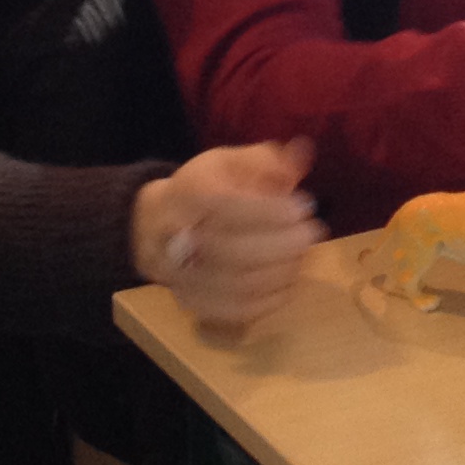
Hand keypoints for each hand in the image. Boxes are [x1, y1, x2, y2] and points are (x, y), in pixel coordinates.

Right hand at [130, 141, 322, 334]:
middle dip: (281, 244)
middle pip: (232, 251)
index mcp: (186, 196)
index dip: (269, 211)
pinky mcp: (193, 303)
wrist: (154, 224)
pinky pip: (236, 311)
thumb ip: (266, 160)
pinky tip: (289, 280)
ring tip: (304, 255)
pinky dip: (270, 299)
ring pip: (237, 286)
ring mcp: (182, 276)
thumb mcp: (228, 162)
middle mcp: (176, 239)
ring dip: (281, 272)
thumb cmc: (202, 189)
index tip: (303, 205)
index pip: (225, 207)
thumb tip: (301, 153)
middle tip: (311, 233)